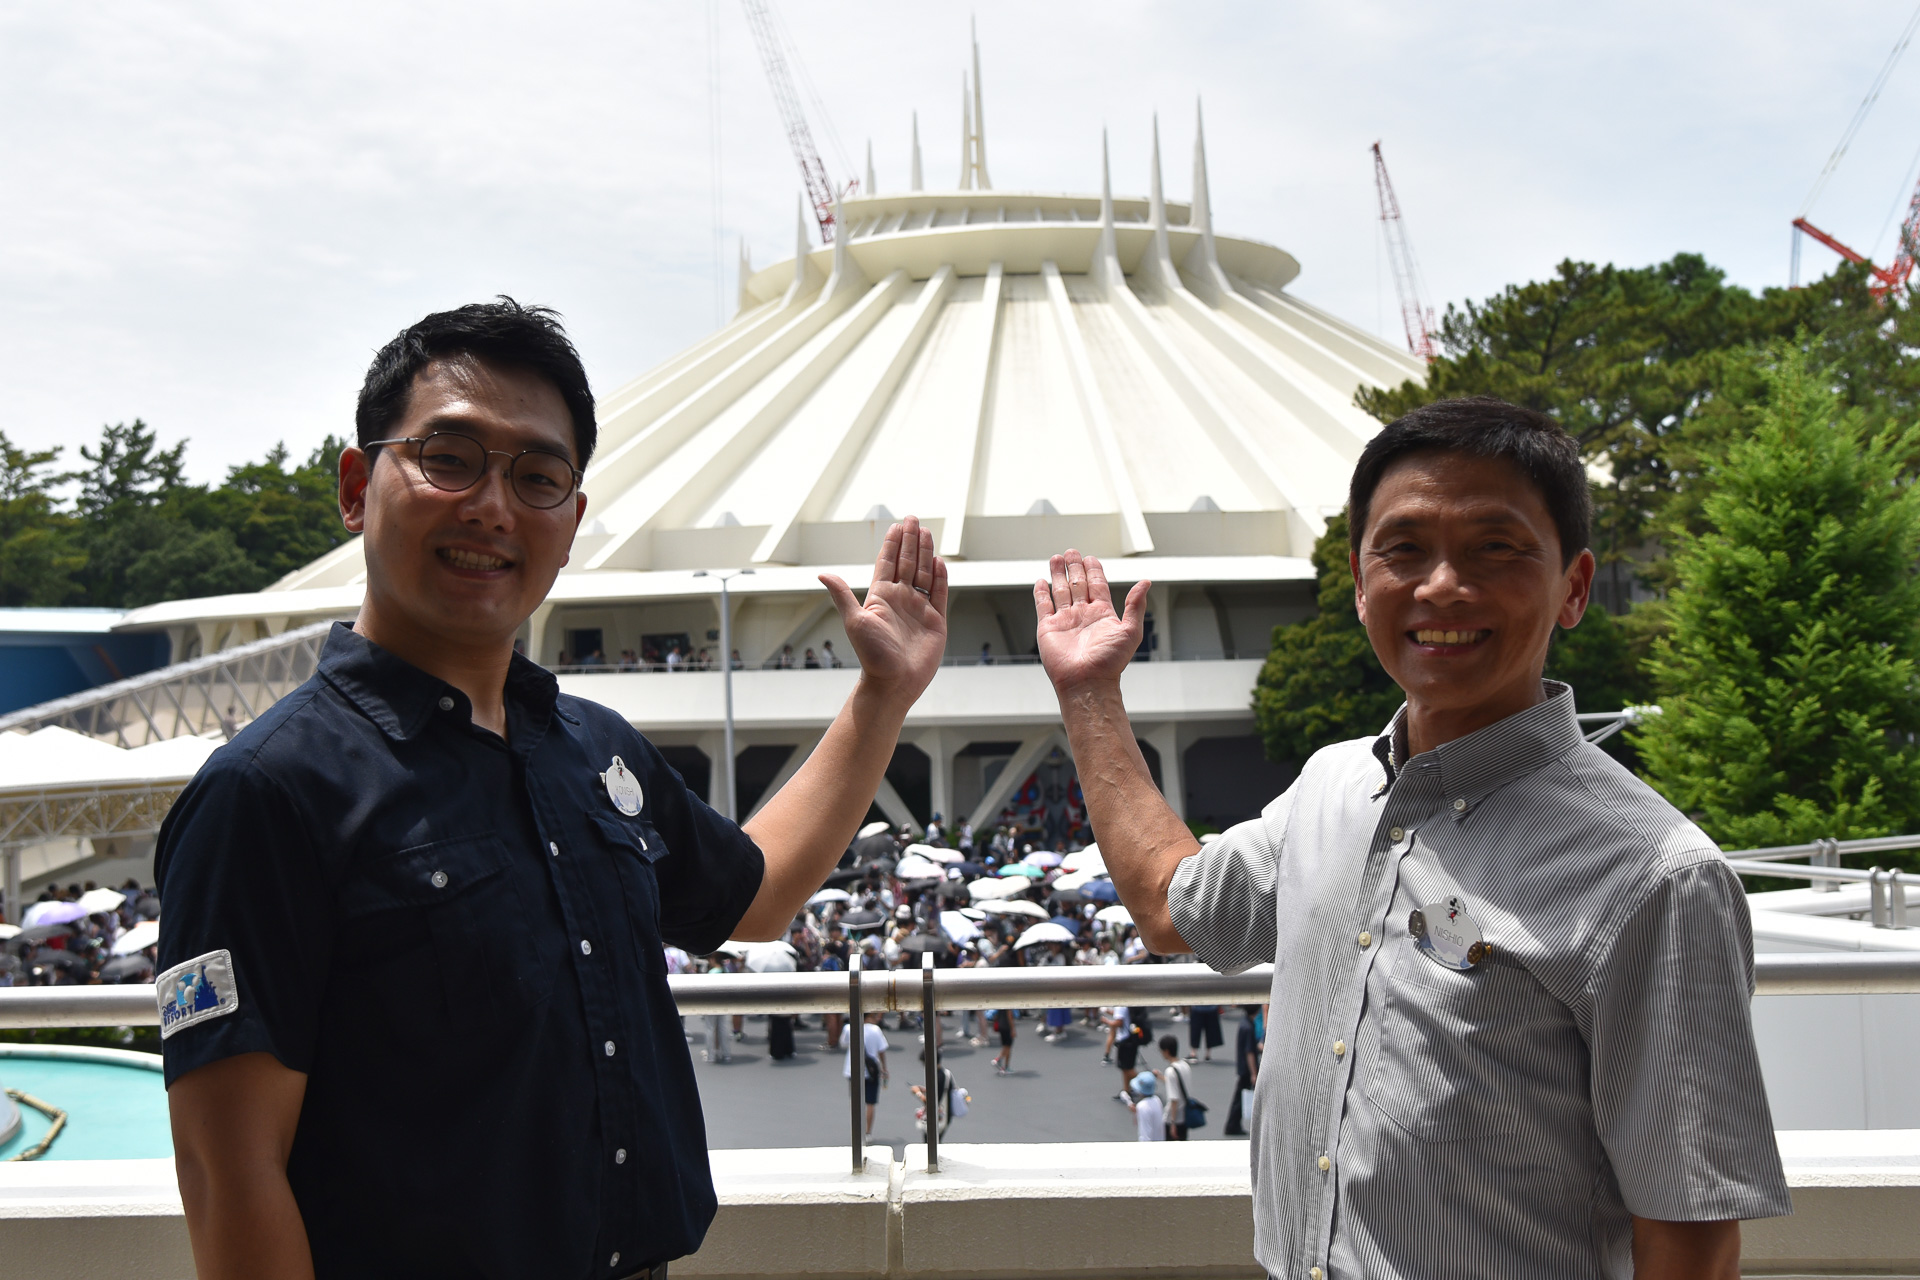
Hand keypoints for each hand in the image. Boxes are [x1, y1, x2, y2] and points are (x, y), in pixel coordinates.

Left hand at [821, 516, 948, 703]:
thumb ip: (842, 594)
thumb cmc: (872, 655)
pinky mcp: (935, 621)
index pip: (887, 563)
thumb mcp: (854, 620)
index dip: (892, 544)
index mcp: (880, 597)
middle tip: (913, 518)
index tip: (896, 525)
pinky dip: (940, 577)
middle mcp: (900, 600)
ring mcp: (918, 609)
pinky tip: (939, 561)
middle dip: (910, 541)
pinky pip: (939, 593)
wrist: (893, 683)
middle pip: (907, 563)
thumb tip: (821, 573)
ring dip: (925, 553)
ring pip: (923, 574)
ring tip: (926, 532)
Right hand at [1033, 549, 1148, 692]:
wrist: (1087, 681)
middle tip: (1071, 552)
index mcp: (1102, 614)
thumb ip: (1135, 604)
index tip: (1090, 558)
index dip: (1094, 570)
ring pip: (1060, 591)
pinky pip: (1043, 606)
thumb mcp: (1130, 630)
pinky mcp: (1048, 628)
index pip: (1097, 585)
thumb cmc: (1110, 662)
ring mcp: (1065, 621)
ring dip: (1058, 574)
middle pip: (1077, 584)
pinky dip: (1041, 593)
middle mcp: (1083, 615)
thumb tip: (1146, 582)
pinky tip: (1041, 582)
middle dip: (1074, 567)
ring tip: (1056, 558)